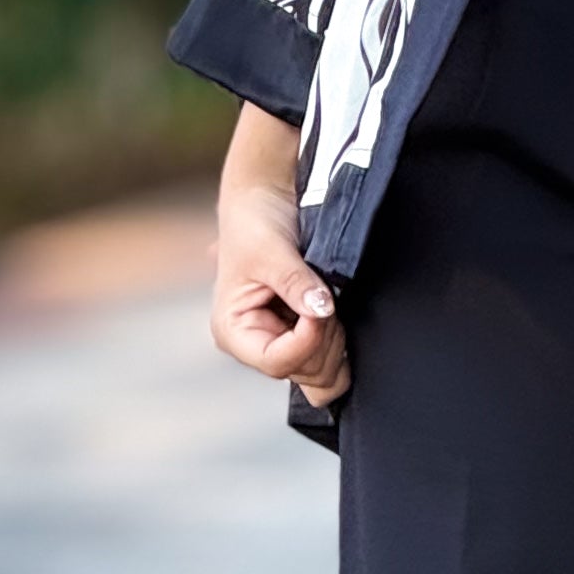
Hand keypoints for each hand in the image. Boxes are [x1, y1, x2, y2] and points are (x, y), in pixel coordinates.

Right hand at [211, 101, 349, 407]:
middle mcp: (255, 344)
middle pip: (304, 373)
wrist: (264, 199)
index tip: (323, 307)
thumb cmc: (254, 222)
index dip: (308, 340)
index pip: (277, 362)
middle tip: (326, 296)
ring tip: (326, 297)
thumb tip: (320, 309)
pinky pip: (330, 359)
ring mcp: (280, 343)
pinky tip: (333, 310)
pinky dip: (339, 338)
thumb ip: (296, 283)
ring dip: (335, 338)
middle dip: (325, 339)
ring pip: (321, 372)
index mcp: (234, 332)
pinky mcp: (301, 336)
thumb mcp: (271, 251)